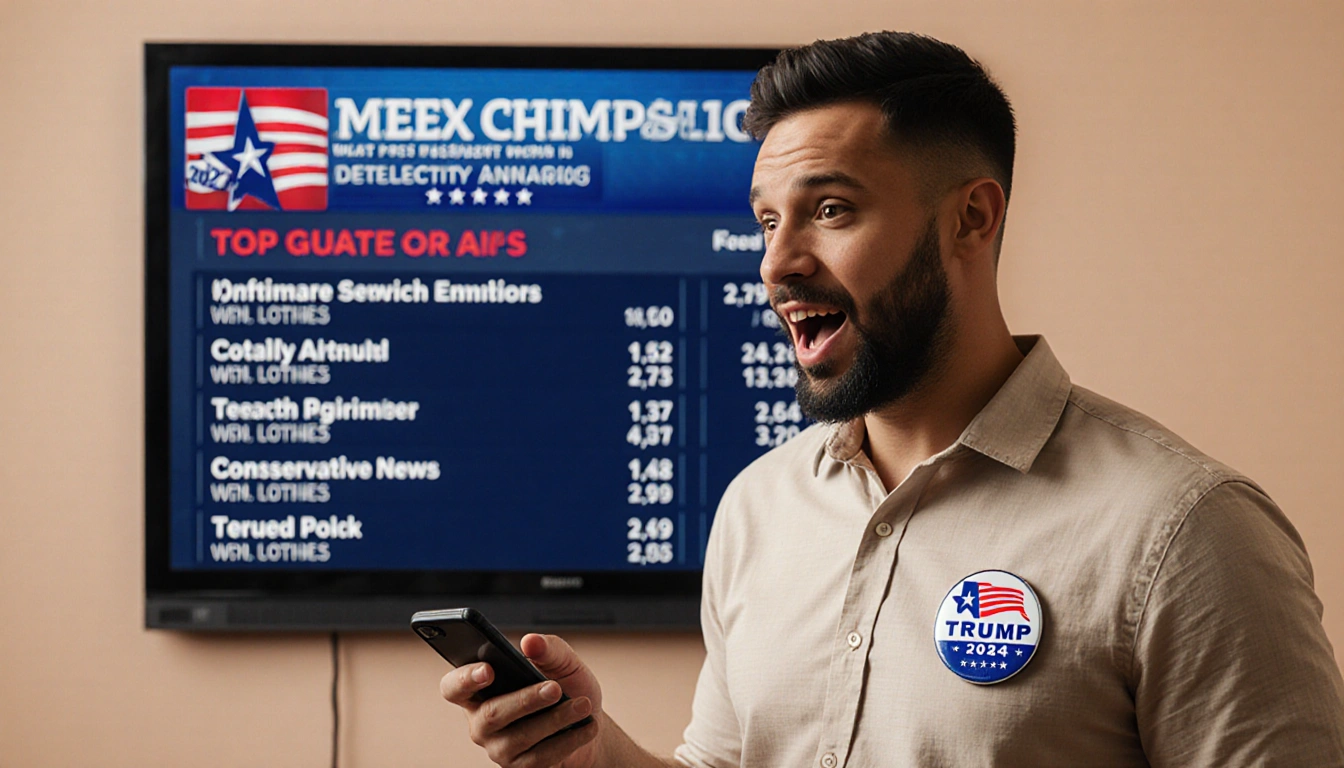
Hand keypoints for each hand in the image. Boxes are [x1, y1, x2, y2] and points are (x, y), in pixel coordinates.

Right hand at [441, 633, 602, 767]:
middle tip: (555, 688)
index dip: (465, 679)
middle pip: (491, 715)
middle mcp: (482, 722)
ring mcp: (499, 748)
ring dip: (555, 720)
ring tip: (582, 705)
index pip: (453, 687)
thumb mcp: (562, 662)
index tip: (489, 670)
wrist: (587, 721)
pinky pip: (540, 758)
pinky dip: (568, 740)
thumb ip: (548, 648)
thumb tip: (530, 642)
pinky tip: (586, 726)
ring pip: (519, 738)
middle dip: (525, 700)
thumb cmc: (566, 687)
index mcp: (480, 689)